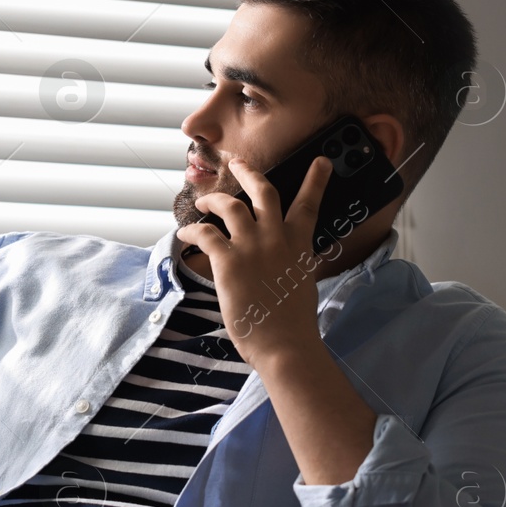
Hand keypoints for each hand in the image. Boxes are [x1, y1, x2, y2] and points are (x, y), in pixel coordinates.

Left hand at [174, 154, 332, 370]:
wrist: (285, 344)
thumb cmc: (293, 323)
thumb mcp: (302, 283)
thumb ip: (293, 263)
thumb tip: (285, 260)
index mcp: (299, 246)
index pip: (309, 205)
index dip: (315, 181)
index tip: (321, 162)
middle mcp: (277, 239)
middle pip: (264, 192)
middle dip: (248, 172)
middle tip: (237, 163)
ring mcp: (252, 247)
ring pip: (231, 205)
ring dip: (213, 200)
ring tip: (202, 203)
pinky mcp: (228, 260)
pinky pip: (204, 234)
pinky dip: (191, 231)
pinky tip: (184, 234)